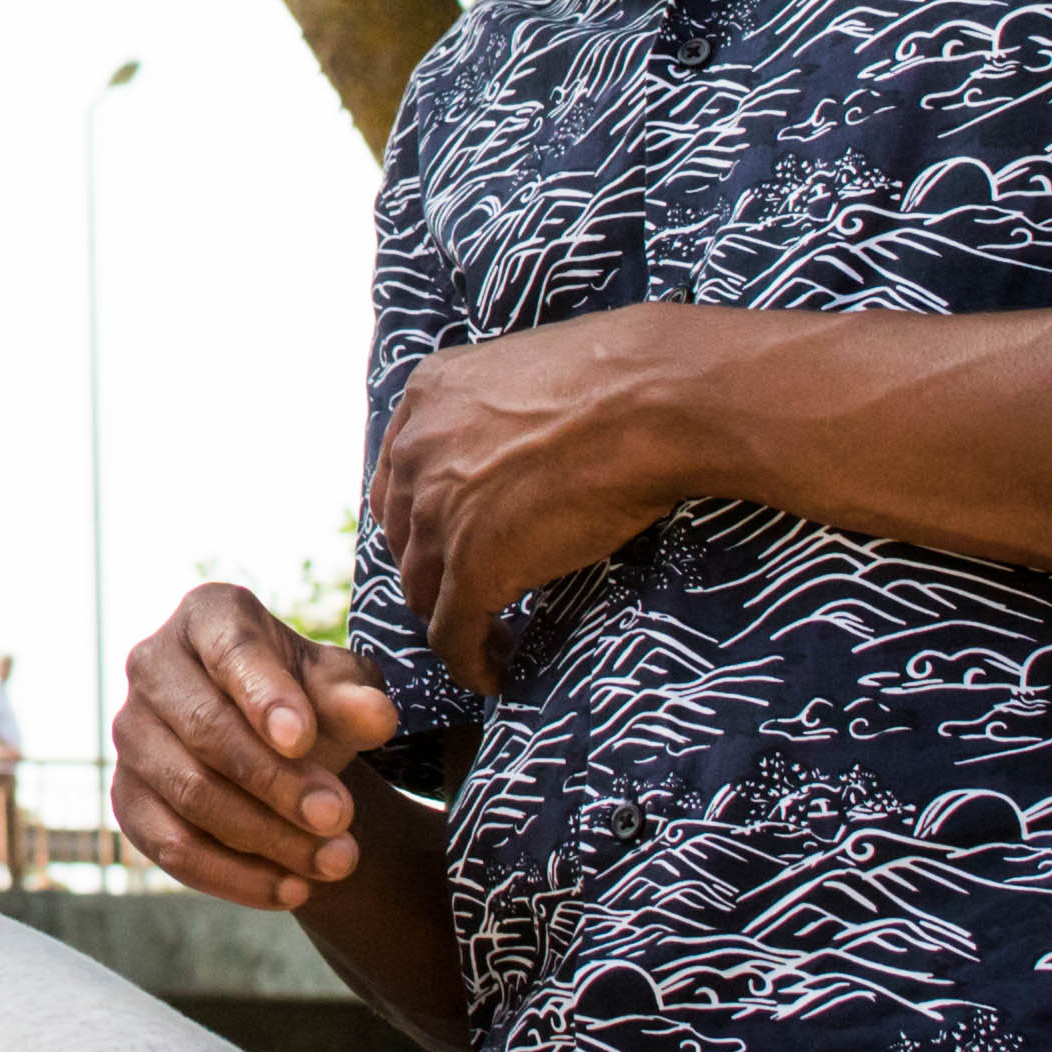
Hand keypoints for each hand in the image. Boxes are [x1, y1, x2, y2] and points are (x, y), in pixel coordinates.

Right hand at [117, 582, 403, 911]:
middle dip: (277, 781)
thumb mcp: (339, 689)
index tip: (304, 739)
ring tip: (337, 861)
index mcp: (207, 617)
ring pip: (190, 794)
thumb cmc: (306, 698)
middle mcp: (151, 666)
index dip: (265, 696)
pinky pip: (171, 847)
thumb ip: (355, 698)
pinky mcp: (126, 797)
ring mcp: (130, 734)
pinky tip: (292, 888)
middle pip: (205, 730)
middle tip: (341, 818)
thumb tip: (377, 717)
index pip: (231, 652)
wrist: (269, 741)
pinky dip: (234, 876)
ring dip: (267, 837)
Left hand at [367, 301, 748, 693]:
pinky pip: (452, 635)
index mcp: (427, 396)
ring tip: (487, 639)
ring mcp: (437, 511)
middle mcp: (415, 451)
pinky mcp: (473, 566)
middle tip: (471, 597)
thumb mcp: (534, 377)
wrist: (652, 400)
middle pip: (405, 536)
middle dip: (434, 571)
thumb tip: (518, 452)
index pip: (399, 478)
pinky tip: (494, 674)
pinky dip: (470, 662)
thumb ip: (500, 415)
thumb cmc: (623, 381)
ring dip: (451, 619)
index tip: (451, 547)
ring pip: (422, 590)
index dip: (422, 522)